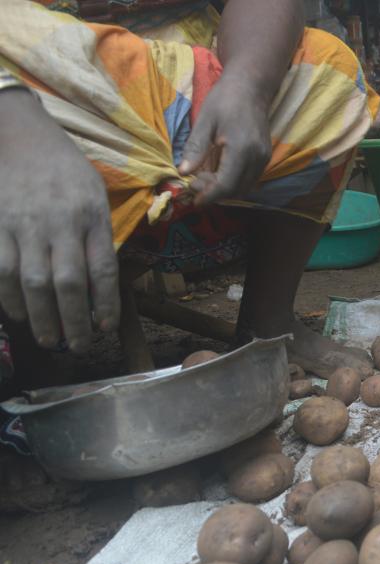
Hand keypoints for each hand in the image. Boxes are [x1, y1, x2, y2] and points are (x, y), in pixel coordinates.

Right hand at [0, 89, 119, 350]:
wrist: (20, 137)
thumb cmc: (65, 172)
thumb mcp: (95, 196)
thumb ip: (98, 237)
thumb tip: (100, 286)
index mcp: (91, 216)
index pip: (102, 270)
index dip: (105, 305)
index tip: (106, 329)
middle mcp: (60, 222)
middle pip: (67, 283)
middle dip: (73, 321)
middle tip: (78, 346)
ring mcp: (24, 224)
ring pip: (33, 282)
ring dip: (42, 318)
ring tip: (50, 341)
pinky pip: (1, 270)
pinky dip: (9, 299)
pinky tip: (19, 316)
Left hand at [178, 74, 271, 203]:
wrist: (251, 87)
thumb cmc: (225, 99)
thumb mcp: (204, 121)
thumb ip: (195, 148)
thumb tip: (183, 172)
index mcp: (241, 148)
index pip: (226, 184)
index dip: (208, 195)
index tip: (192, 198)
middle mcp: (257, 157)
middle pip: (236, 190)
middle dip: (214, 193)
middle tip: (195, 182)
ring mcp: (264, 158)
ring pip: (244, 187)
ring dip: (224, 189)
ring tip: (205, 176)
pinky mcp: (265, 157)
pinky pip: (249, 179)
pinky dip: (233, 182)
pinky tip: (218, 170)